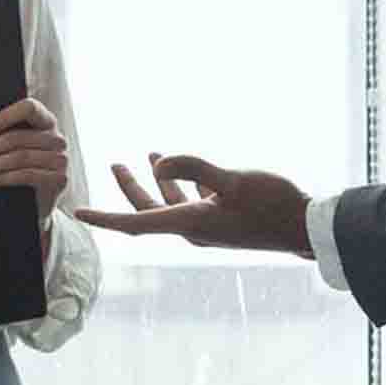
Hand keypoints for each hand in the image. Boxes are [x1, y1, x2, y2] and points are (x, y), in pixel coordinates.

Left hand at [0, 97, 69, 218]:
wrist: (37, 204)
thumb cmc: (20, 169)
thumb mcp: (13, 148)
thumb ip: (2, 136)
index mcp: (45, 121)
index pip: (29, 107)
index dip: (5, 117)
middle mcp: (57, 138)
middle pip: (17, 138)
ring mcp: (61, 159)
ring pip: (19, 157)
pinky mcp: (59, 179)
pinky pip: (26, 175)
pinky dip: (1, 177)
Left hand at [73, 150, 313, 258]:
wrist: (308, 228)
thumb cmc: (273, 205)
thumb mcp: (232, 180)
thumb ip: (194, 168)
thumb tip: (160, 161)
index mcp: (189, 224)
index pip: (135, 223)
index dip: (104, 218)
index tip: (77, 213)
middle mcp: (194, 229)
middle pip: (149, 210)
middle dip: (130, 187)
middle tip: (114, 163)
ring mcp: (211, 226)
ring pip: (173, 204)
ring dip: (160, 181)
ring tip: (150, 155)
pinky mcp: (226, 220)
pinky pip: (195, 202)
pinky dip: (186, 184)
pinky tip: (191, 171)